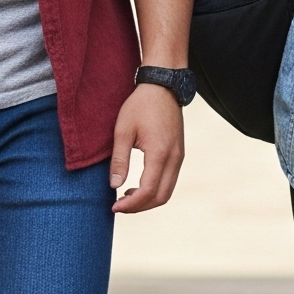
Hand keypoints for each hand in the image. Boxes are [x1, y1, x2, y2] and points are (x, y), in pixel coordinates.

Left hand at [109, 82, 183, 213]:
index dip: (131, 204)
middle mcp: (174, 157)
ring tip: (126, 197)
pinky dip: (155, 189)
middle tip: (119, 206)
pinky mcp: (179, 152)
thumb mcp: (123, 130)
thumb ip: (119, 160)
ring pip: (168, 191)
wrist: (163, 86)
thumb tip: (114, 186)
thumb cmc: (141, 106)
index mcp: (160, 152)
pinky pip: (170, 180)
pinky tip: (138, 185)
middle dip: (140, 207)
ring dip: (148, 200)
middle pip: (161, 196)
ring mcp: (179, 155)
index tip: (114, 207)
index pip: (148, 190)